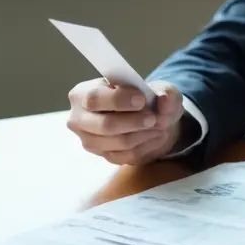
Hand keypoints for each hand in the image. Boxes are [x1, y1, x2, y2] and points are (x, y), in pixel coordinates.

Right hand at [66, 78, 184, 164]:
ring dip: (144, 134)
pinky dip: (147, 145)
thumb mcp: (159, 88)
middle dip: (133, 122)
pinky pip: (127, 155)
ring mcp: (90, 141)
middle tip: (153, 118)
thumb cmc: (144, 97)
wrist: (148, 117)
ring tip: (161, 125)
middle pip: (105, 125)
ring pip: (119, 142)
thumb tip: (164, 99)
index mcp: (82, 94)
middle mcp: (79, 119)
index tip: (141, 99)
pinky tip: (158, 135)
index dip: (118, 100)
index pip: (94, 98)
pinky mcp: (104, 156)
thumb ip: (165, 91)